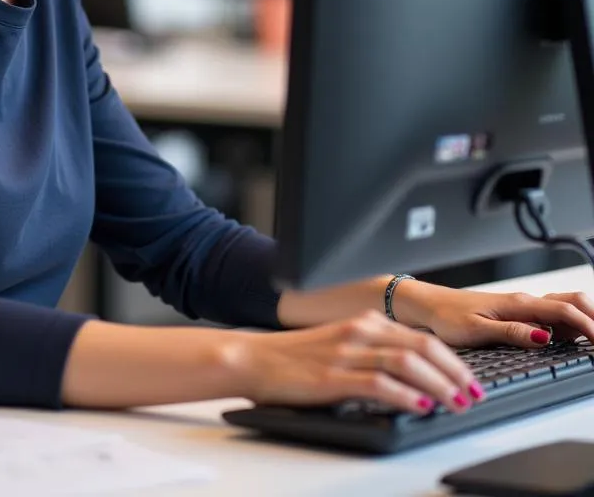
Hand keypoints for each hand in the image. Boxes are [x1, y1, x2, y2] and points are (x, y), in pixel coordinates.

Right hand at [240, 310, 481, 413]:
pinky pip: (378, 383)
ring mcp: (347, 353)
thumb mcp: (341, 344)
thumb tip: (415, 376)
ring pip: (406, 364)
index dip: (452, 359)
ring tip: (457, 403)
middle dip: (455, 372)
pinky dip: (405, 395)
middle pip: (422, 346)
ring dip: (438, 385)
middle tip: (474, 393)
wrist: (254, 358)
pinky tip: (420, 407)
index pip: (421, 337)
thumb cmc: (295, 357)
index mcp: (364, 322)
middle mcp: (360, 331)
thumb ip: (374, 352)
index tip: (470, 379)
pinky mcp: (334, 376)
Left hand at [395, 280, 593, 348]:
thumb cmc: (446, 316)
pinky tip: (570, 338)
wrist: (427, 305)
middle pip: (572, 302)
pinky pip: (551, 313)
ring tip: (591, 341)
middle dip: (593, 318)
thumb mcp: (476, 330)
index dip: (590, 328)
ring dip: (583, 319)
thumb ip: (511, 333)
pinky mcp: (516, 312)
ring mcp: (521, 306)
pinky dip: (569, 323)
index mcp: (518, 304)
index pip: (565, 312)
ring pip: (564, 306)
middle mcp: (523, 302)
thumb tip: (543, 338)